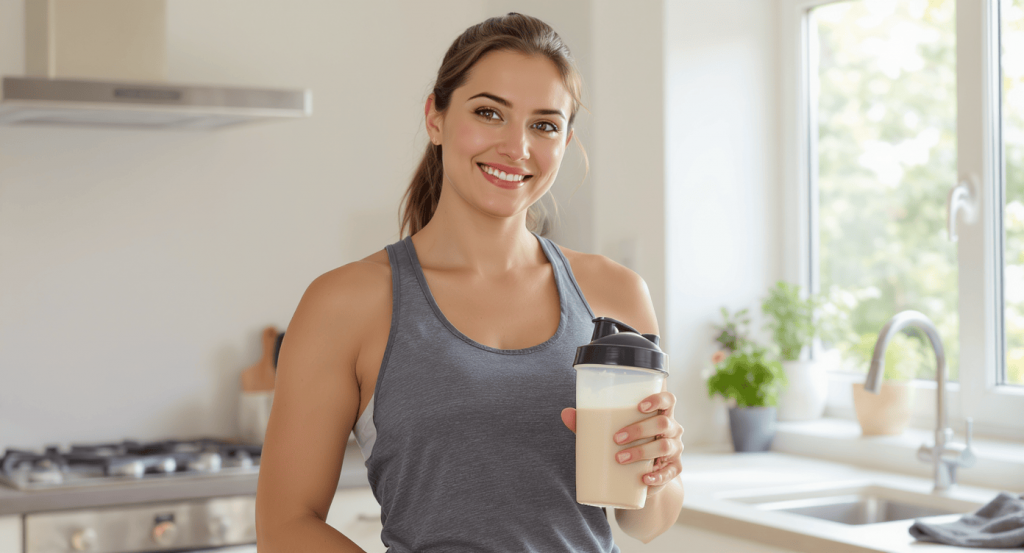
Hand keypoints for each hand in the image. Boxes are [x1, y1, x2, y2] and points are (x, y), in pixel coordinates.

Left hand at [560, 391, 683, 496]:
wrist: (642, 477)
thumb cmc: (627, 445)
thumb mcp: (612, 433)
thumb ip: (591, 423)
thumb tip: (566, 413)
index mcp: (660, 414)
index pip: (668, 400)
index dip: (658, 400)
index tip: (639, 406)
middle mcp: (672, 429)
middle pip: (663, 423)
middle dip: (639, 430)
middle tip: (616, 439)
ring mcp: (675, 450)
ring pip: (665, 446)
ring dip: (642, 452)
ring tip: (620, 458)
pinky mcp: (674, 470)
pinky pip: (669, 473)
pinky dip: (657, 476)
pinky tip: (644, 479)